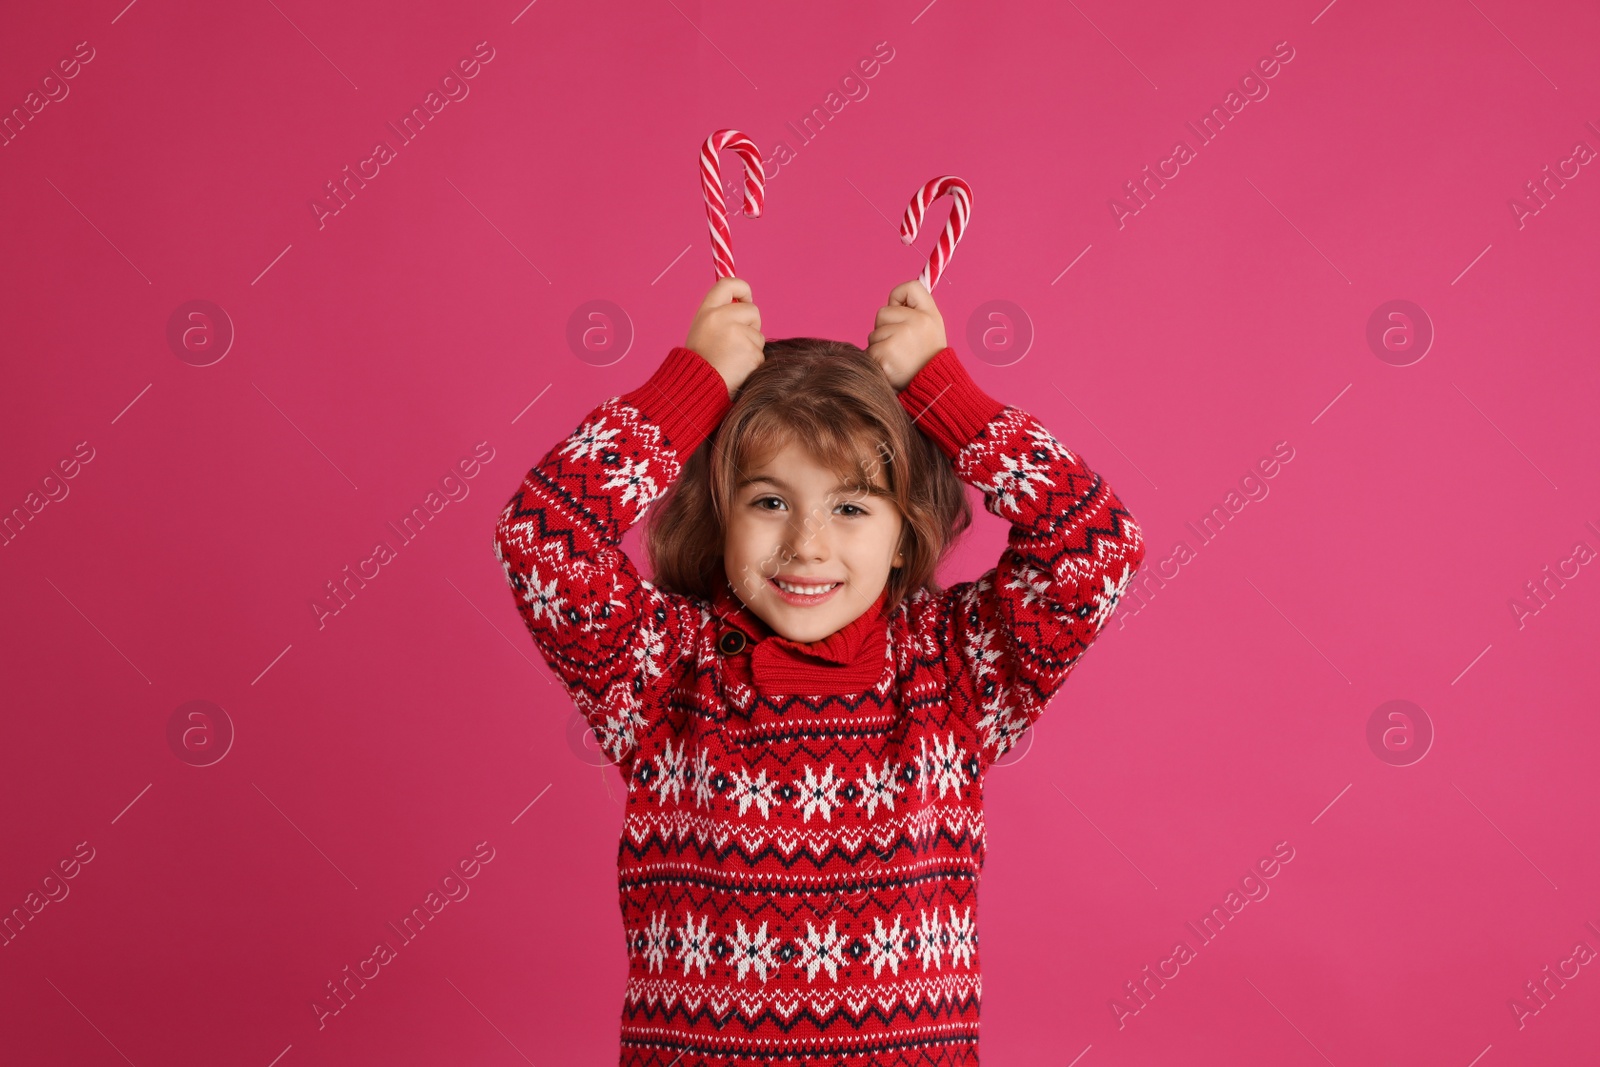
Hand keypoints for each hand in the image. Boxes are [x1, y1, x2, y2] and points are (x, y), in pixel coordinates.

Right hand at [685, 277, 764, 397]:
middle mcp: (721, 318)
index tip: (746, 298)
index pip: (728, 284)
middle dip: (751, 325)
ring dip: (751, 347)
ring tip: (731, 360)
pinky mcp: (750, 352)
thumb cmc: (699, 363)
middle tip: (735, 342)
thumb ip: (720, 316)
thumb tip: (743, 302)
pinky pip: (760, 354)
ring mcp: (737, 335)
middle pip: (753, 310)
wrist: (697, 389)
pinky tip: (737, 370)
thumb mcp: (702, 331)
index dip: (742, 288)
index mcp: (707, 312)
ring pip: (758, 335)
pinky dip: (752, 363)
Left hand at [866, 280, 946, 391]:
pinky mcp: (885, 353)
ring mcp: (900, 337)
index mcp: (930, 315)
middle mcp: (917, 322)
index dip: (898, 297)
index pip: (910, 288)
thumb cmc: (927, 361)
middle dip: (885, 329)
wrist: (932, 392)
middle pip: (883, 312)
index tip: (900, 311)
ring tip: (897, 360)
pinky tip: (890, 368)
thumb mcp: (932, 331)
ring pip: (873, 334)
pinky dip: (875, 360)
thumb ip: (916, 312)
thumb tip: (894, 299)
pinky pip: (869, 350)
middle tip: (901, 348)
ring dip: (880, 347)